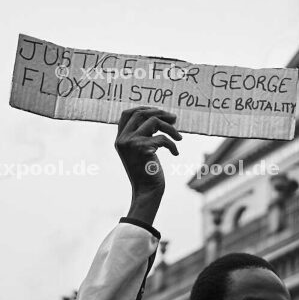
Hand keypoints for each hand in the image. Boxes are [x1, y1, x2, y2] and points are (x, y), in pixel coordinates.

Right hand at [115, 107, 180, 221]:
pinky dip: (173, 144)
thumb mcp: (140, 150)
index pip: (127, 113)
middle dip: (160, 113)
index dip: (143, 108)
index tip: (158, 111)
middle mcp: (122, 139)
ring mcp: (130, 143)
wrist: (147, 191)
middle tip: (174, 119)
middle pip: (141, 113)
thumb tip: (160, 115)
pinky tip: (175, 153)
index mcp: (120, 139)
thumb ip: (142, 134)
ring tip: (178, 138)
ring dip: (170, 128)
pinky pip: (162, 138)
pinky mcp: (142, 149)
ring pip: (153, 122)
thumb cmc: (147, 172)